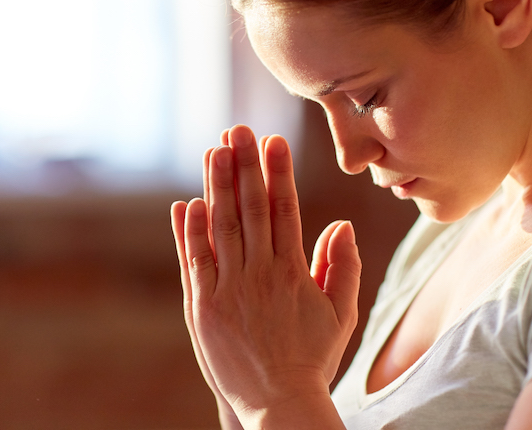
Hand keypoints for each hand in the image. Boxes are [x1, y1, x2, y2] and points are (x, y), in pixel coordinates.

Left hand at [171, 125, 360, 427]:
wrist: (278, 403)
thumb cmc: (312, 358)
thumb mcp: (341, 314)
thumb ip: (343, 267)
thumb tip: (342, 224)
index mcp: (293, 271)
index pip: (284, 209)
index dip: (277, 173)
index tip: (273, 142)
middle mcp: (260, 273)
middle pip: (251, 208)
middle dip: (244, 165)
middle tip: (238, 130)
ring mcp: (229, 288)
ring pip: (222, 227)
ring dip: (217, 186)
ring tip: (214, 151)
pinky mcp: (203, 306)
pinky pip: (195, 261)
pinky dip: (190, 232)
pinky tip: (188, 203)